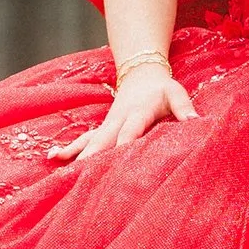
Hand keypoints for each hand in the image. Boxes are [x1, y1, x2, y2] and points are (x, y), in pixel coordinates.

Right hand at [50, 60, 197, 163]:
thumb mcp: (176, 93)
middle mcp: (119, 119)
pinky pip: (84, 139)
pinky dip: (69, 148)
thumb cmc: (162, 89)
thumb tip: (196, 122)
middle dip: (94, 156)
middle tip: (82, 174)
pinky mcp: (102, 129)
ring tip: (61, 168)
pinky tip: (52, 158)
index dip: (125, 142)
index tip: (119, 156)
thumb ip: (185, 107)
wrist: (142, 74)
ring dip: (77, 154)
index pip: (131, 129)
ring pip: (91, 140)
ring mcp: (108, 125)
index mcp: (138, 111)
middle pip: (104, 138)